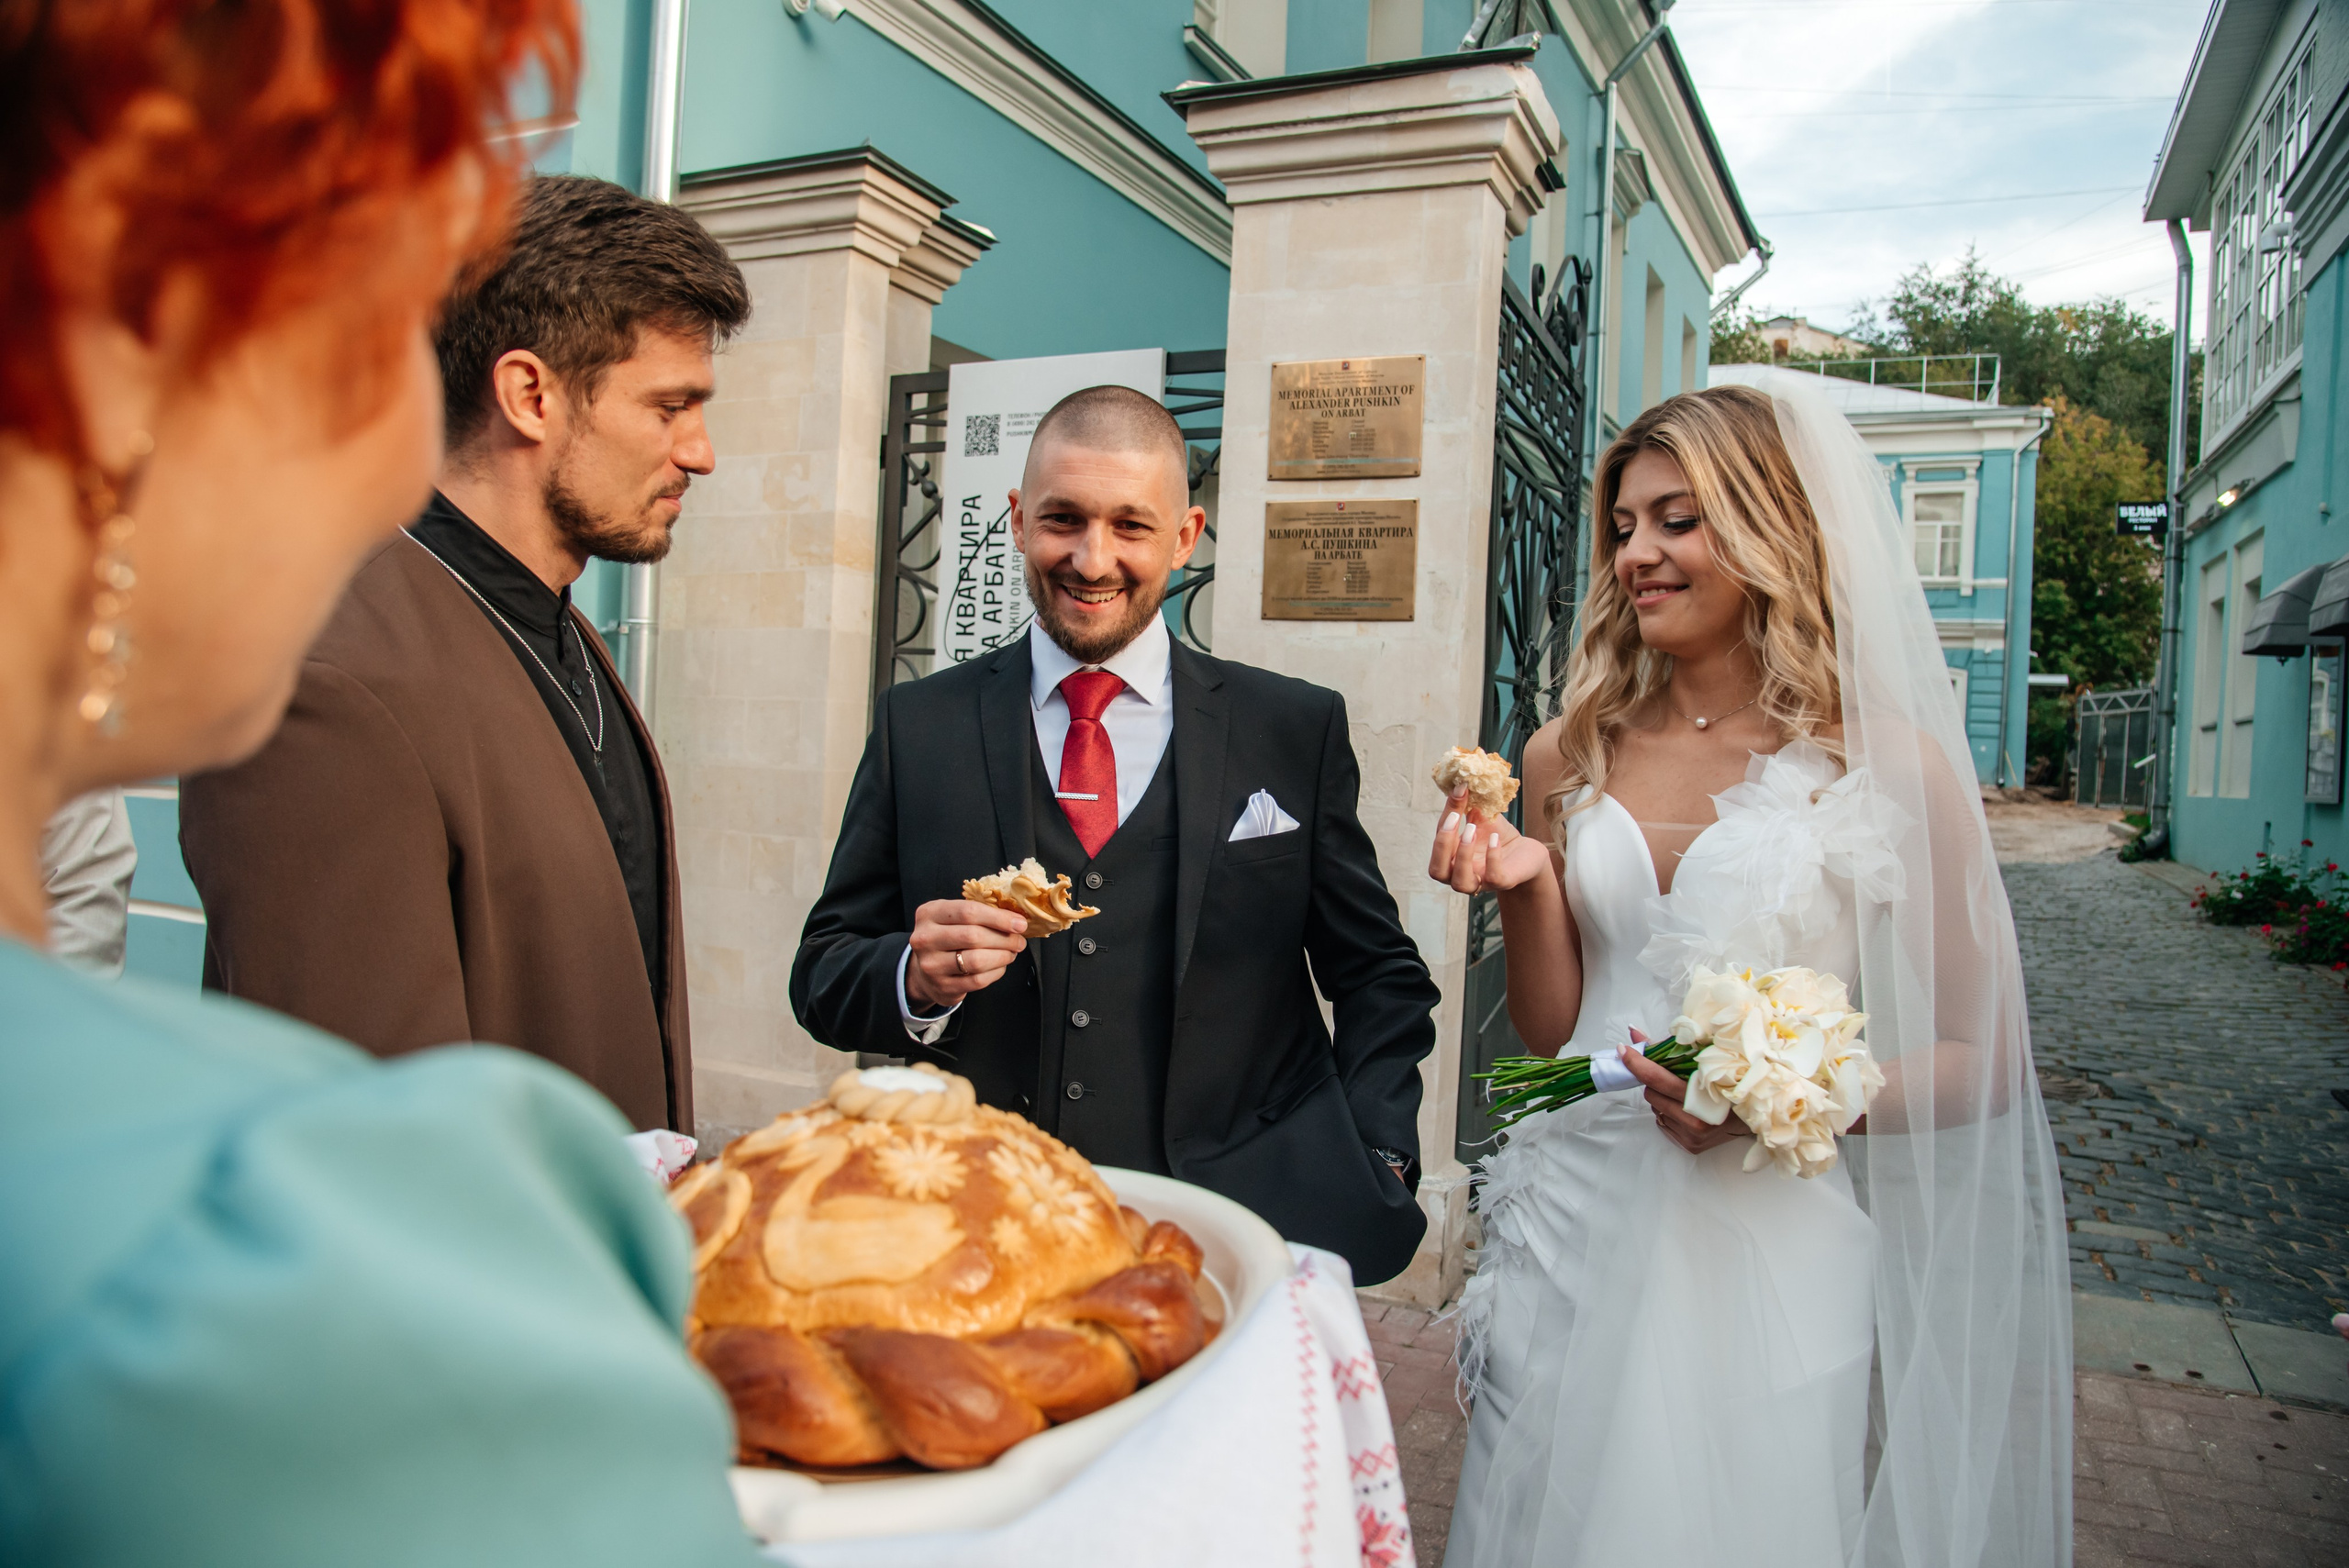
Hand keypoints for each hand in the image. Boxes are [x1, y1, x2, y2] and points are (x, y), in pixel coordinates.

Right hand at [905, 899, 1027, 1010]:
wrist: (924, 971)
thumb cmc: (946, 938)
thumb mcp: (952, 917)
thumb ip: (978, 913)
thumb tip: (1016, 920)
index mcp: (929, 914)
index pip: (968, 912)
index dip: (999, 918)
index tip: (1019, 923)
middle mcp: (925, 938)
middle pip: (973, 936)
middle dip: (1004, 938)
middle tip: (1019, 941)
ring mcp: (931, 965)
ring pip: (977, 960)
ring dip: (1002, 956)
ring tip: (1011, 953)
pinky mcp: (942, 986)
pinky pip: (977, 980)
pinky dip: (995, 972)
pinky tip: (1000, 966)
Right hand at [1427, 791, 1551, 894]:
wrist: (1525, 852)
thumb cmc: (1497, 836)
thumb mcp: (1479, 817)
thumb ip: (1466, 805)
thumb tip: (1460, 781)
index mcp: (1450, 858)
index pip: (1438, 842)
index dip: (1443, 820)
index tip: (1457, 793)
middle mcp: (1459, 874)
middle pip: (1437, 871)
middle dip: (1443, 844)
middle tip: (1456, 818)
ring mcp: (1481, 881)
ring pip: (1460, 883)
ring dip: (1463, 855)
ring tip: (1471, 829)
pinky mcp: (1503, 881)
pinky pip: (1493, 877)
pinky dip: (1492, 857)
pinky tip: (1495, 839)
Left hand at [1621, 1031, 1750, 1155]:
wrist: (1755, 1114)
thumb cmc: (1730, 1081)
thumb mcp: (1704, 1059)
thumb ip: (1666, 1048)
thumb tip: (1634, 1033)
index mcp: (1702, 1095)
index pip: (1658, 1078)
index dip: (1638, 1063)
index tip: (1623, 1050)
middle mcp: (1696, 1120)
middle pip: (1651, 1094)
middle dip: (1655, 1083)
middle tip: (1674, 1078)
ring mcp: (1692, 1136)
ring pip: (1655, 1109)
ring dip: (1662, 1098)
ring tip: (1685, 1095)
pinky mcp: (1690, 1146)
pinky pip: (1663, 1124)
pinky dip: (1669, 1113)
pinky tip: (1687, 1109)